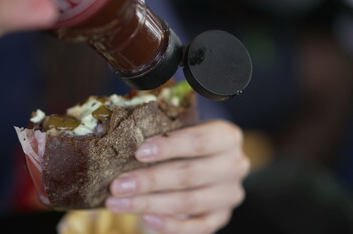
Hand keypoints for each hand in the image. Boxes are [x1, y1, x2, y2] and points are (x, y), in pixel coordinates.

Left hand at [106, 120, 249, 233]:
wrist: (204, 161)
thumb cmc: (185, 142)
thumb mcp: (181, 128)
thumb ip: (163, 131)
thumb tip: (124, 139)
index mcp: (227, 137)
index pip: (199, 141)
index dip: (169, 146)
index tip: (138, 152)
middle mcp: (234, 165)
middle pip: (190, 175)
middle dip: (150, 181)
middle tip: (117, 185)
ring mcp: (229, 194)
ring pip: (189, 202)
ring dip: (150, 204)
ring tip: (118, 202)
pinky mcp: (221, 217)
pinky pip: (197, 227)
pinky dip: (170, 225)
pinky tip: (146, 218)